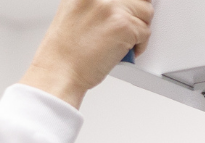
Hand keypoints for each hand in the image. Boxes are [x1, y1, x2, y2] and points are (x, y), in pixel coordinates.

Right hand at [19, 0, 153, 108]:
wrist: (59, 72)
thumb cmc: (64, 51)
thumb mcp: (73, 11)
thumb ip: (96, 4)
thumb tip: (117, 4)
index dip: (128, 2)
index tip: (130, 6)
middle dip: (136, 12)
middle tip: (129, 25)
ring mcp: (113, 8)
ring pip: (145, 11)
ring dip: (140, 27)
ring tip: (126, 39)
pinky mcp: (124, 26)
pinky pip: (146, 32)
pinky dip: (140, 45)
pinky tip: (125, 51)